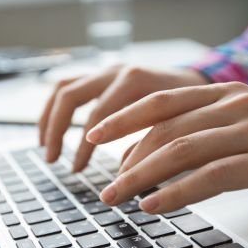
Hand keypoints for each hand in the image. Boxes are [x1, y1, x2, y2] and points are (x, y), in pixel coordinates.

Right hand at [38, 65, 207, 170]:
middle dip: (58, 130)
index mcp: (135, 81)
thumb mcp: (177, 125)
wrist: (200, 80)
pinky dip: (56, 109)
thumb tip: (123, 176)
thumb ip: (151, 145)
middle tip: (53, 160)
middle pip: (71, 96)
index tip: (78, 170)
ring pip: (64, 88)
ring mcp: (107, 71)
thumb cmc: (193, 107)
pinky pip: (69, 87)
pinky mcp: (102, 75)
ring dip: (50, 118)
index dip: (84, 145)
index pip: (98, 114)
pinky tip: (53, 131)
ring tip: (46, 148)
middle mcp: (117, 71)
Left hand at [86, 82, 247, 213]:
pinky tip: (156, 206)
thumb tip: (161, 154)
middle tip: (105, 184)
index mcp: (227, 92)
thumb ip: (209, 130)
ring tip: (119, 197)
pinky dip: (178, 192)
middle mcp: (236, 103)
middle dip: (127, 158)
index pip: (162, 100)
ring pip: (182, 149)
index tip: (95, 136)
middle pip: (165, 127)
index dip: (124, 118)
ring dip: (142, 177)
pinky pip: (212, 176)